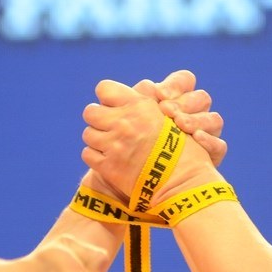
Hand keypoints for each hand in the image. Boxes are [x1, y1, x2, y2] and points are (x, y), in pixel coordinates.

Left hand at [82, 79, 220, 205]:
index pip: (104, 88)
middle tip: (108, 127)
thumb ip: (146, 104)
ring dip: (97, 139)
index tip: (113, 105)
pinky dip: (95, 157)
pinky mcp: (108, 166)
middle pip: (90, 111)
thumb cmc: (182, 149)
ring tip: (110, 145)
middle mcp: (124, 122)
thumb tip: (133, 94)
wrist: (184, 182)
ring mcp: (114, 145)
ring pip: (88, 133)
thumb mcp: (169, 116)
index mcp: (140, 105)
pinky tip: (109, 159)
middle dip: (97, 118)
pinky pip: (87, 154)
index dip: (107, 97)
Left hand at [136, 69, 227, 166]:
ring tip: (181, 124)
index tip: (160, 94)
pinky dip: (210, 141)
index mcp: (176, 101)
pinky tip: (197, 138)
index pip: (185, 81)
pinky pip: (219, 146)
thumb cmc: (131, 147)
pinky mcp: (210, 157)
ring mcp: (205, 135)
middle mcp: (194, 115)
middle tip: (166, 110)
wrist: (142, 183)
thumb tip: (149, 86)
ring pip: (214, 119)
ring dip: (197, 120)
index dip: (176, 84)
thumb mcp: (130, 122)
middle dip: (184, 102)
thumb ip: (138, 101)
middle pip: (201, 98)